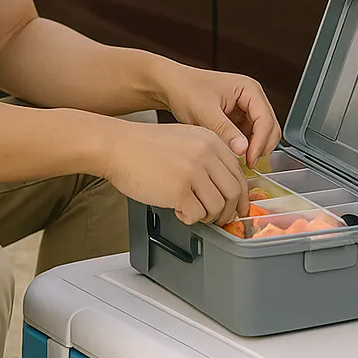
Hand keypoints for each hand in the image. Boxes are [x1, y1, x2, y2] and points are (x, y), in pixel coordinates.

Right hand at [104, 119, 248, 225]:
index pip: (238, 173)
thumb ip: (207, 156)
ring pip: (218, 207)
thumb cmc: (144, 145)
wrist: (117, 146)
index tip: (238, 207)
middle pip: (233, 192)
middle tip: (220, 218)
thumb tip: (223, 184)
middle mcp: (206, 154)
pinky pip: (197, 214)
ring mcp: (193, 172)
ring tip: (195, 213)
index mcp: (210, 140)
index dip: (241, 196)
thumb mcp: (184, 139)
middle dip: (229, 211)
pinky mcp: (179, 190)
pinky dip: (191, 218)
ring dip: (209, 216)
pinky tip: (180, 211)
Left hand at [155, 63, 281, 168]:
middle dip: (260, 147)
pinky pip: (248, 137)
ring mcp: (246, 108)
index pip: (265, 120)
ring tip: (236, 160)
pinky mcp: (238, 119)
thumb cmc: (185, 89)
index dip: (261, 142)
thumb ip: (224, 130)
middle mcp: (251, 97)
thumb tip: (243, 150)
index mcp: (249, 89)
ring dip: (252, 148)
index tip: (250, 160)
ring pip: (261, 135)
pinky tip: (231, 154)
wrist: (171, 86)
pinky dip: (243, 147)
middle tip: (246, 164)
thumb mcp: (204, 111)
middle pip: (269, 128)